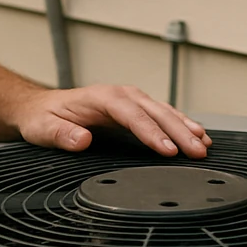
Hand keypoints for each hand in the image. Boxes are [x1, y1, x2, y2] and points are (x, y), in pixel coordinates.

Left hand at [12, 85, 211, 157]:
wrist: (42, 107)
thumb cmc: (44, 118)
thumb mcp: (43, 128)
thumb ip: (61, 134)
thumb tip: (81, 139)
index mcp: (102, 98)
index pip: (132, 115)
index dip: (152, 133)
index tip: (168, 150)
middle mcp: (120, 95)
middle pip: (155, 112)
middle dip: (179, 132)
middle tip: (198, 151)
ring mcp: (130, 100)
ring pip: (163, 111)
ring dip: (185, 127)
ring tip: (205, 143)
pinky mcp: (135, 109)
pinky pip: (162, 115)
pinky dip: (181, 124)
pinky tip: (197, 135)